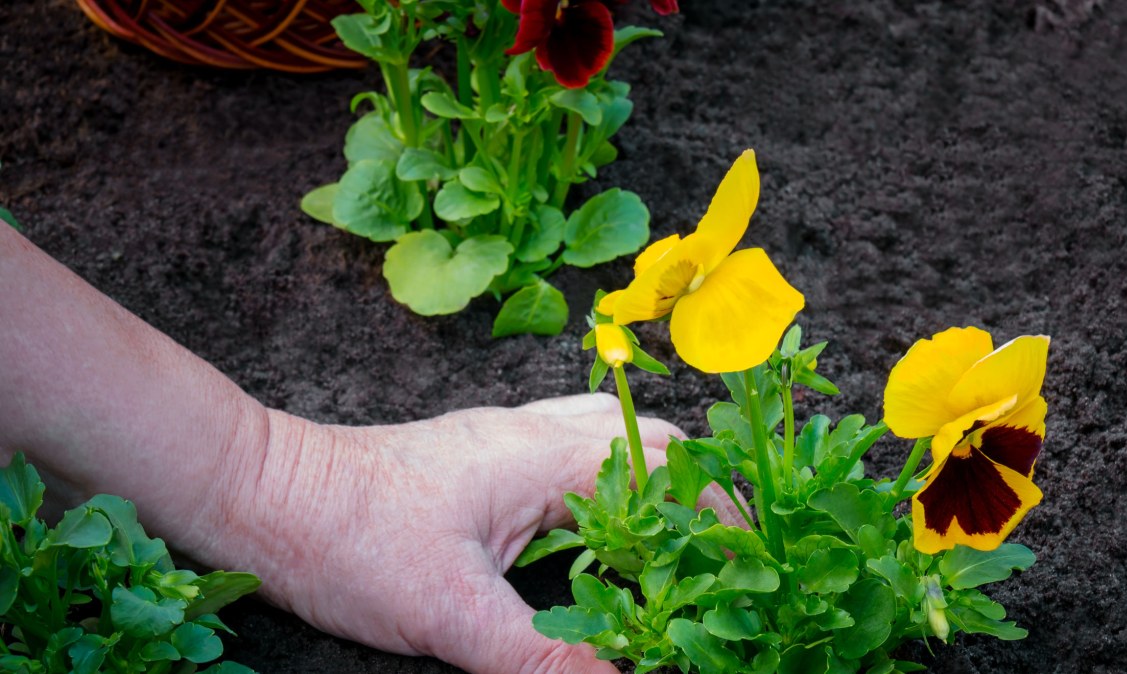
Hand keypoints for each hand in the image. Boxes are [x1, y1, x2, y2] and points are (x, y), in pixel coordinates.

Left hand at [204, 393, 740, 673]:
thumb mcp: (451, 614)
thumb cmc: (348, 538)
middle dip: (707, 494)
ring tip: (694, 536)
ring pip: (622, 437)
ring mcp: (513, 436)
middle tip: (737, 557)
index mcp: (548, 457)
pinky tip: (616, 515)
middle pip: (659, 443)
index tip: (757, 563)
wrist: (268, 493)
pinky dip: (621, 474)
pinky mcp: (490, 454)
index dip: (722, 516)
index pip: (670, 471)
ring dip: (666, 478)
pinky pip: (581, 446)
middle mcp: (540, 432)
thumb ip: (545, 658)